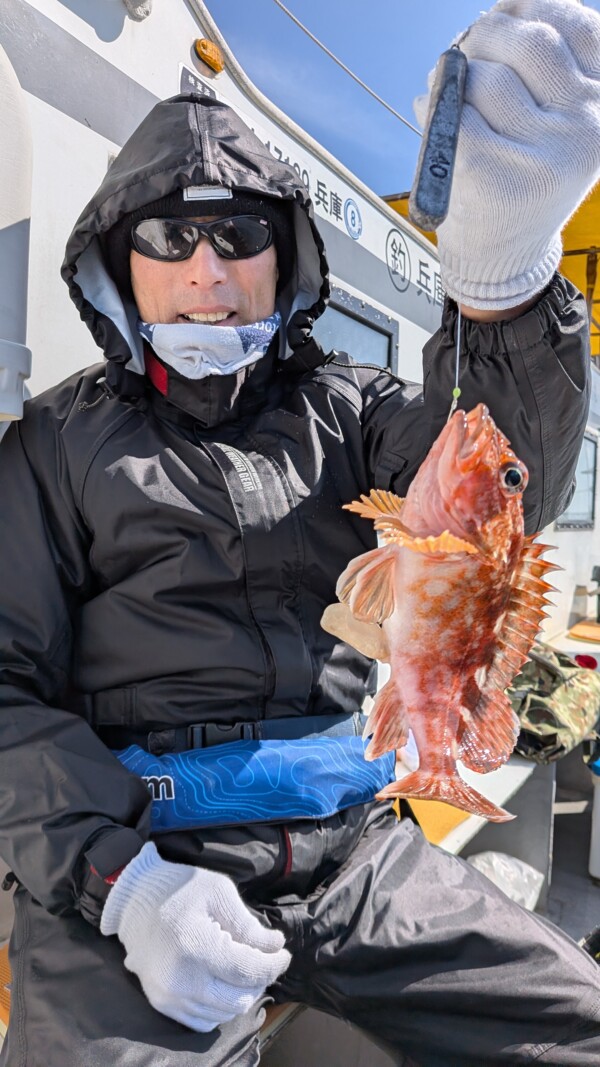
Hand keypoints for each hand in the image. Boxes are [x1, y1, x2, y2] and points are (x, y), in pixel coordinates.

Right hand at [100, 841, 290, 1030]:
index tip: (283, 954)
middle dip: (260, 979)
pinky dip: (220, 1007)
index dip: (273, 965)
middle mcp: (180, 979)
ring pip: (224, 1013)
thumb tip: (275, 947)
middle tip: (264, 959)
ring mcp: (169, 996)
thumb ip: (247, 923)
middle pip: (239, 998)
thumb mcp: (218, 892)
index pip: (247, 971)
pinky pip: (204, 1021)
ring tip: (243, 969)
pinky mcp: (162, 1003)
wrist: (134, 900)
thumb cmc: (179, 889)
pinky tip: (222, 983)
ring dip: (241, 994)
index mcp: (195, 946)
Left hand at [414, 0, 599, 311]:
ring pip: (484, 78)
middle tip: (466, 50)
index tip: (509, 15)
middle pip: (528, 41)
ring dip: (453, 77)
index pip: (576, 25)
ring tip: (451, 98)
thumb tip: (510, 5)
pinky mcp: (497, 179)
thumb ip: (547, 63)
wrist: (502, 256)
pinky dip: (433, 111)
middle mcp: (585, 129)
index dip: (533, 9)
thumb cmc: (521, 174)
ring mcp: (543, 157)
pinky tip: (434, 122)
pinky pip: (452, 118)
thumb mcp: (554, 118)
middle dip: (486, 37)